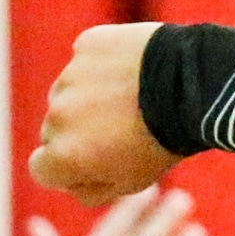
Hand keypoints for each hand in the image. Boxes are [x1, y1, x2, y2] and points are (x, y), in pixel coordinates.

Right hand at [29, 22, 176, 206]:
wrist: (191, 89)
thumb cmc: (162, 143)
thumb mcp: (131, 183)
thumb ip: (90, 189)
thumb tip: (70, 181)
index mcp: (63, 154)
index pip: (42, 168)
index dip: (68, 170)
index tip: (95, 163)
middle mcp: (56, 114)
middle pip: (54, 130)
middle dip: (78, 134)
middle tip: (121, 130)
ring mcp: (70, 76)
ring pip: (68, 93)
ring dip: (89, 98)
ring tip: (132, 101)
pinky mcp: (87, 46)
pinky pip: (88, 61)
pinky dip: (104, 68)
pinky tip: (134, 74)